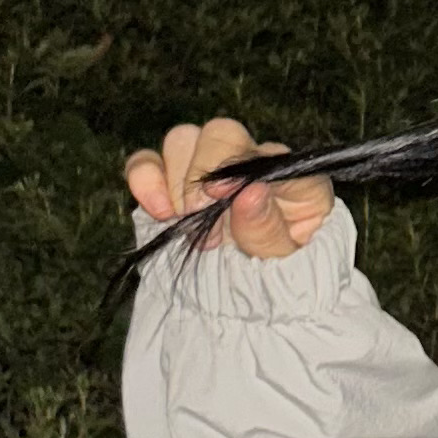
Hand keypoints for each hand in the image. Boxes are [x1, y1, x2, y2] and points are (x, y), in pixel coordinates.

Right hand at [124, 116, 333, 262]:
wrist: (248, 305)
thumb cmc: (277, 279)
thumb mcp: (284, 263)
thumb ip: (268, 230)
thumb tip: (250, 193)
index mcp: (294, 181)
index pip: (269, 155)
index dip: (239, 168)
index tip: (219, 194)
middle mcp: (250, 166)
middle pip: (223, 132)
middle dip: (204, 168)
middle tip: (199, 212)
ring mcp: (208, 172)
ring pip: (184, 139)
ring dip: (177, 177)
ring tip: (185, 220)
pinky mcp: (169, 185)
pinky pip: (146, 162)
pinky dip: (144, 177)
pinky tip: (156, 210)